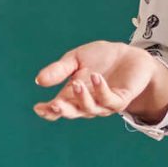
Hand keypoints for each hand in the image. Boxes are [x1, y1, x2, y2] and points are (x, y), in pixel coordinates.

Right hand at [32, 41, 167, 121]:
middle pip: (74, 113)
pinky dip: (101, 90)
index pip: (59, 108)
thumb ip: (59, 70)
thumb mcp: (76, 59)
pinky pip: (110, 100)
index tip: (38, 107)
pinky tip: (95, 77)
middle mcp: (88, 102)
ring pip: (91, 109)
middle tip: (54, 105)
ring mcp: (105, 103)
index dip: (48, 112)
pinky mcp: (121, 99)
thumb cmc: (102, 58)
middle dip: (63, 111)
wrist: (129, 54)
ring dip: (82, 99)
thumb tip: (39, 81)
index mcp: (73, 95)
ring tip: (76, 83)